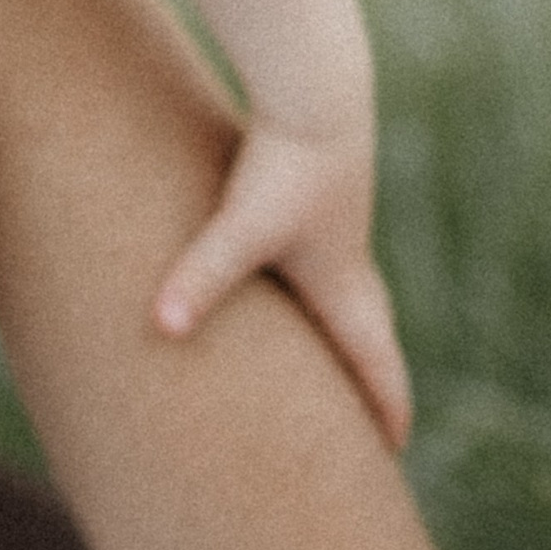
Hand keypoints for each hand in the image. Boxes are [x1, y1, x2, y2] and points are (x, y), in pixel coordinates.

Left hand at [154, 119, 412, 448]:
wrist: (314, 93)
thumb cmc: (284, 168)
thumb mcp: (239, 230)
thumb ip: (200, 279)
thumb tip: (161, 329)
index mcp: (344, 291)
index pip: (374, 367)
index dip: (383, 413)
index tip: (390, 456)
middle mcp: (350, 270)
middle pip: (370, 343)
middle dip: (370, 387)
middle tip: (373, 431)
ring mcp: (337, 237)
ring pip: (349, 305)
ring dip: (348, 341)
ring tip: (335, 368)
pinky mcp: (315, 207)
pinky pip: (322, 271)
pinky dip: (319, 300)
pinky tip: (294, 292)